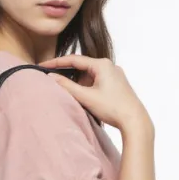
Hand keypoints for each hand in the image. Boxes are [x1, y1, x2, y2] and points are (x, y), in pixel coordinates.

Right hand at [38, 54, 153, 134]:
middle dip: (69, 76)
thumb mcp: (86, 97)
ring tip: (77, 98)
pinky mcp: (117, 84)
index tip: (43, 65)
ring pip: (90, 76)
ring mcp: (114, 75)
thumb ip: (67, 86)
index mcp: (102, 64)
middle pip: (82, 67)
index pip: (74, 59)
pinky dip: (89, 88)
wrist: (135, 120)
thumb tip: (51, 77)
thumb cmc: (113, 108)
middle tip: (55, 83)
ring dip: (80, 85)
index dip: (56, 62)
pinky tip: (87, 100)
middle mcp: (109, 65)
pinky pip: (97, 82)